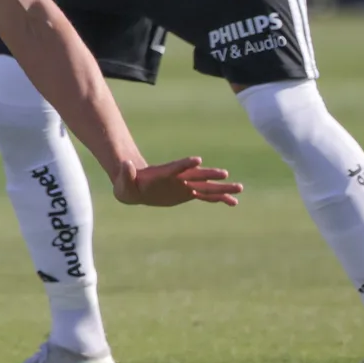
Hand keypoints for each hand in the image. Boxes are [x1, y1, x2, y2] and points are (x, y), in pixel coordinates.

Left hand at [111, 156, 241, 207]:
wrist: (136, 186)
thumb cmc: (128, 184)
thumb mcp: (123, 180)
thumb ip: (125, 173)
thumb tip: (125, 163)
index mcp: (163, 173)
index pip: (175, 167)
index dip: (185, 164)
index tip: (197, 160)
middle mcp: (178, 177)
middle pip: (196, 175)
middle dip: (209, 175)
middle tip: (225, 174)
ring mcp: (185, 185)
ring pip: (206, 186)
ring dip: (221, 188)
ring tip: (239, 189)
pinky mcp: (188, 193)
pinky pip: (206, 197)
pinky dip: (219, 198)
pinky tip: (233, 202)